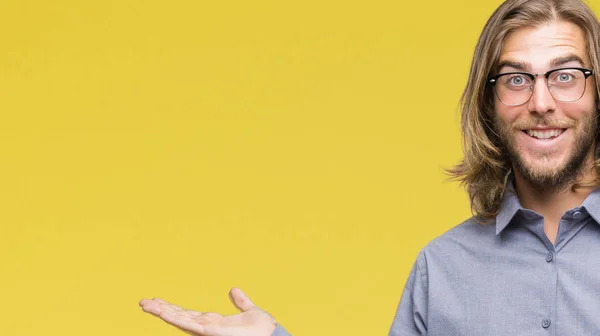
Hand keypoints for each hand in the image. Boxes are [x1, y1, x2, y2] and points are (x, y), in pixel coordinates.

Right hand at [139, 287, 277, 335]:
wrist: (271, 335)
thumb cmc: (262, 329)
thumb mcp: (250, 311)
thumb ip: (241, 302)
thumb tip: (233, 290)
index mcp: (213, 322)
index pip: (188, 314)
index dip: (172, 308)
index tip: (157, 300)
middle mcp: (207, 328)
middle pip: (179, 317)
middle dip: (161, 310)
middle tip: (142, 302)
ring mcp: (208, 331)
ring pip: (180, 321)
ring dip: (162, 313)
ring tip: (145, 305)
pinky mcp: (211, 333)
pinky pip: (190, 325)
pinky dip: (176, 318)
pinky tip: (164, 312)